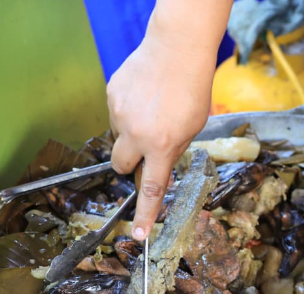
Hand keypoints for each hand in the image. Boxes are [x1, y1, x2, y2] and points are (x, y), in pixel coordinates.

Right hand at [107, 0, 230, 239]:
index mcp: (161, 146)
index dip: (144, 213)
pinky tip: (144, 96)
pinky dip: (129, 111)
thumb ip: (174, 150)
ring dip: (132, 133)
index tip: (137, 234)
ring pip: (120, 137)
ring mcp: (119, 114)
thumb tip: (159, 163)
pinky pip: (116, 113)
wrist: (176, 50)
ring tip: (152, 110)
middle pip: (121, 166)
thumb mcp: (192, 129)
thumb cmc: (192, 89)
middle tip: (146, 150)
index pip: (150, 188)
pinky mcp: (111, 95)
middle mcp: (136, 134)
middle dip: (130, 164)